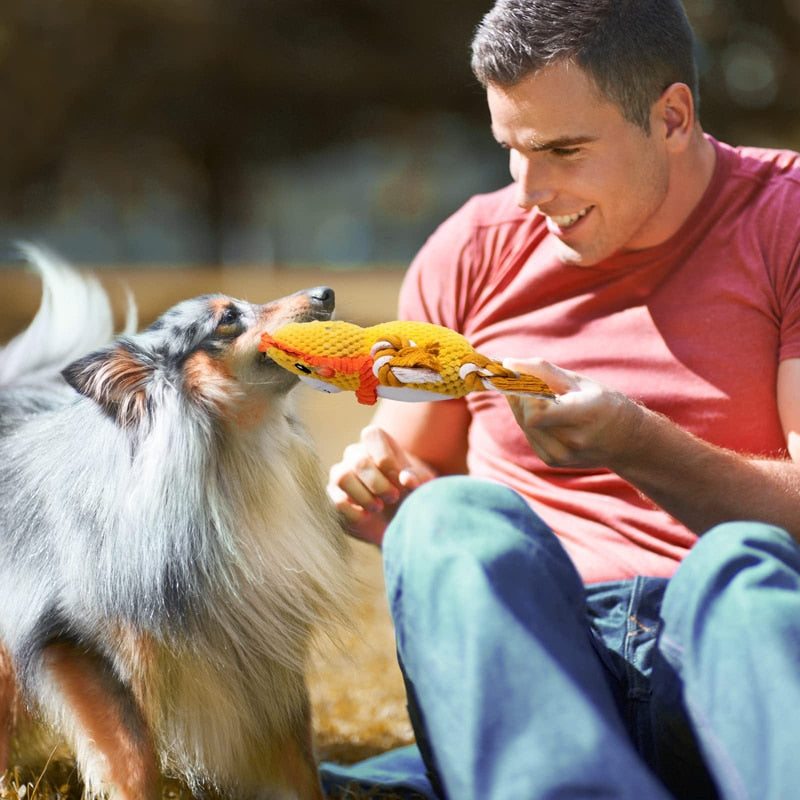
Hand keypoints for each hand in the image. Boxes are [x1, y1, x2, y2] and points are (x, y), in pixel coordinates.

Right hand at [327, 425, 435, 544]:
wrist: (397, 519)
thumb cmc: (410, 493)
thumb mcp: (421, 485)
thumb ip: (418, 479)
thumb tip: (405, 478)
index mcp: (377, 444)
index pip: (371, 435)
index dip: (385, 457)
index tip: (399, 477)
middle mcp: (355, 455)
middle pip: (359, 461)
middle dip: (379, 484)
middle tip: (394, 497)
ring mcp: (341, 474)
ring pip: (342, 477)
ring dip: (364, 497)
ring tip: (378, 507)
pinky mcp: (333, 496)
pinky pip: (337, 501)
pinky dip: (356, 513)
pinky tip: (367, 516)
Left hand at [504, 358, 644, 468]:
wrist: (627, 440)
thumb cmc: (604, 403)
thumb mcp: (579, 382)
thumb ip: (542, 371)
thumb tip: (507, 363)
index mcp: (584, 417)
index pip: (536, 415)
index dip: (524, 395)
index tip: (522, 377)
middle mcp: (572, 442)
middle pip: (527, 418)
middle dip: (519, 396)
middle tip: (523, 380)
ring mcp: (561, 456)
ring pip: (524, 426)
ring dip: (523, 407)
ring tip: (540, 395)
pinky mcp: (553, 461)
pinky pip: (529, 435)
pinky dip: (529, 420)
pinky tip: (544, 412)